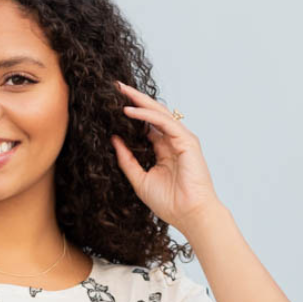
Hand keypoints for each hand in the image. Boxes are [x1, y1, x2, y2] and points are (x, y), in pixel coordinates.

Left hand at [110, 81, 219, 230]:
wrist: (189, 215)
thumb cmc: (169, 203)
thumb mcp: (140, 180)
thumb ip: (127, 160)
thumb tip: (114, 139)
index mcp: (163, 150)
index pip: (146, 126)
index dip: (131, 114)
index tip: (113, 105)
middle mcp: (172, 141)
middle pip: (152, 114)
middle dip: (135, 99)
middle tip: (116, 86)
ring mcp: (181, 139)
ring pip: (158, 113)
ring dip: (139, 101)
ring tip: (121, 91)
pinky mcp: (186, 140)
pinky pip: (164, 122)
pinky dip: (146, 116)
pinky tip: (130, 111)